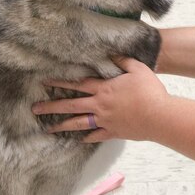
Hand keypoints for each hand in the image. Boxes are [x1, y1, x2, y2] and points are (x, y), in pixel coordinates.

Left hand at [34, 56, 168, 141]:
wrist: (159, 116)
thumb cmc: (149, 91)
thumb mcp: (138, 69)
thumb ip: (123, 61)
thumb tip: (112, 53)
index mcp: (104, 89)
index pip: (77, 84)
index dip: (60, 81)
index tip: (44, 82)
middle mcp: (100, 105)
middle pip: (71, 105)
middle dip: (52, 106)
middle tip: (35, 109)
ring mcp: (105, 120)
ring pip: (79, 123)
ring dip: (62, 125)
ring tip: (49, 128)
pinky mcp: (113, 132)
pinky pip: (96, 135)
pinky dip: (87, 138)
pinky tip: (79, 140)